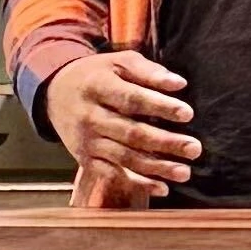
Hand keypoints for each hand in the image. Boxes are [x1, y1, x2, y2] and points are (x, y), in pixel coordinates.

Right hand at [44, 50, 198, 200]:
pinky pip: (113, 174)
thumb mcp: (118, 62)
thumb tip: (179, 84)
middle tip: (195, 148)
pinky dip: (137, 183)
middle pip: (131, 133)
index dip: (160, 107)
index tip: (188, 113)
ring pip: (125, 158)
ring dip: (157, 168)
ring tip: (185, 173)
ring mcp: (86, 142)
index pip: (132, 99)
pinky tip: (162, 188)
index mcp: (98, 87)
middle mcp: (90, 117)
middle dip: (165, 143)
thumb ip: (148, 71)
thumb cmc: (97, 74)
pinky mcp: (85, 159)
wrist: (55, 93)